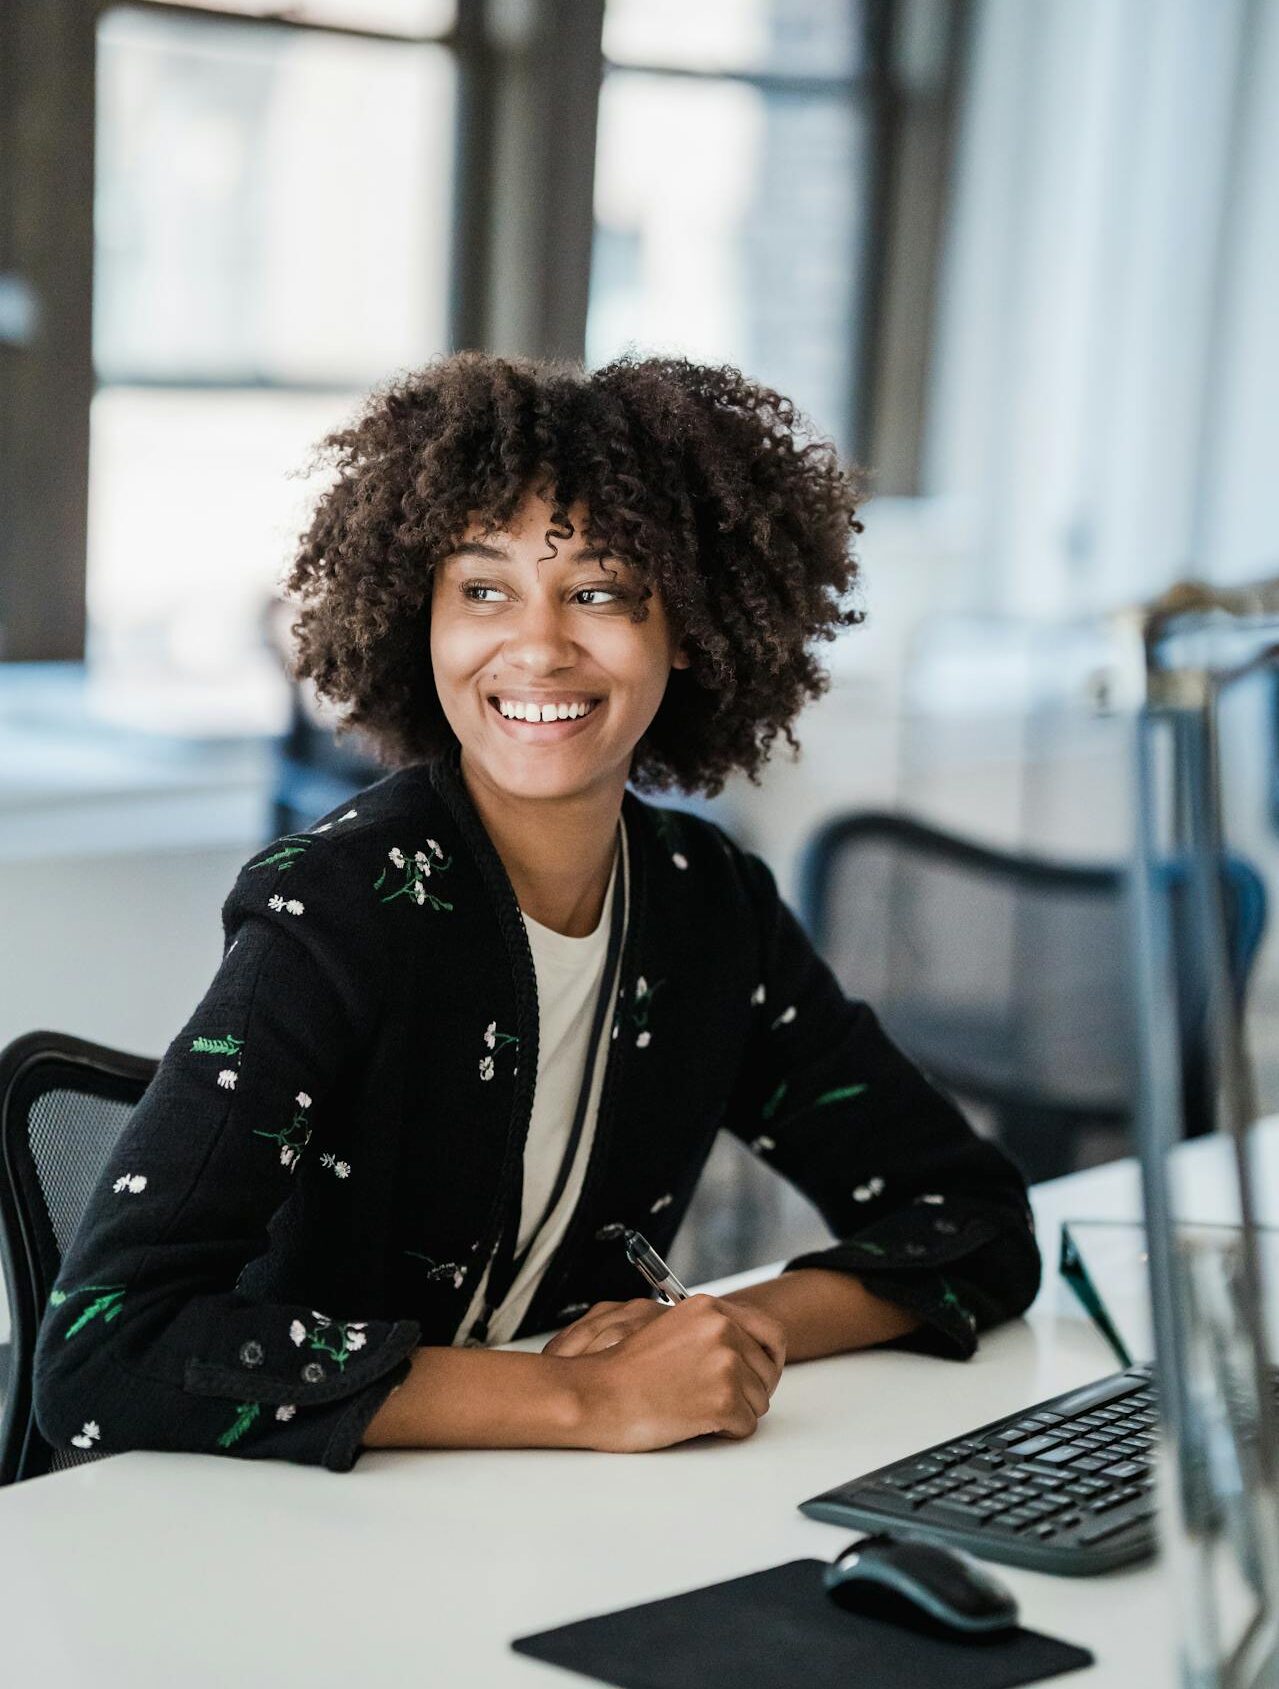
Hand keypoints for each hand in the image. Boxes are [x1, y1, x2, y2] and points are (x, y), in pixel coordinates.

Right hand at [561, 1292, 787, 1452]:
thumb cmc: (626, 1370)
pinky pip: (746, 1426)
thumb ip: (710, 1330)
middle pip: (767, 1372)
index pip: (771, 1332)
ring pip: (759, 1402)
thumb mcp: (672, 1328)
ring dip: (734, 1412)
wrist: (597, 1394)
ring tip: (696, 1408)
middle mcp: (723, 1330)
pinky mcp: (723, 1400)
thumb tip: (744, 1349)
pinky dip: (725, 1431)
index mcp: (710, 1309)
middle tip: (717, 1399)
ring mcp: (725, 1365)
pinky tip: (695, 1421)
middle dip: (748, 1391)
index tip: (761, 1373)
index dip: (770, 1358)